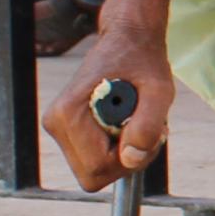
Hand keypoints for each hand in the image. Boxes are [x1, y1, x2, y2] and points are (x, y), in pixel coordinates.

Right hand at [45, 25, 175, 189]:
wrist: (127, 40)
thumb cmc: (143, 61)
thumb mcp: (159, 90)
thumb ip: (148, 124)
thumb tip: (131, 158)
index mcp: (68, 114)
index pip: (97, 168)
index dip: (129, 159)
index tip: (146, 131)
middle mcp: (55, 123)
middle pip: (93, 175)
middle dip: (126, 159)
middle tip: (143, 126)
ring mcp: (58, 128)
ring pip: (94, 170)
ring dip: (123, 153)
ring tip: (135, 120)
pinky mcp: (67, 131)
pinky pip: (94, 160)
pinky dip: (117, 148)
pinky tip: (125, 122)